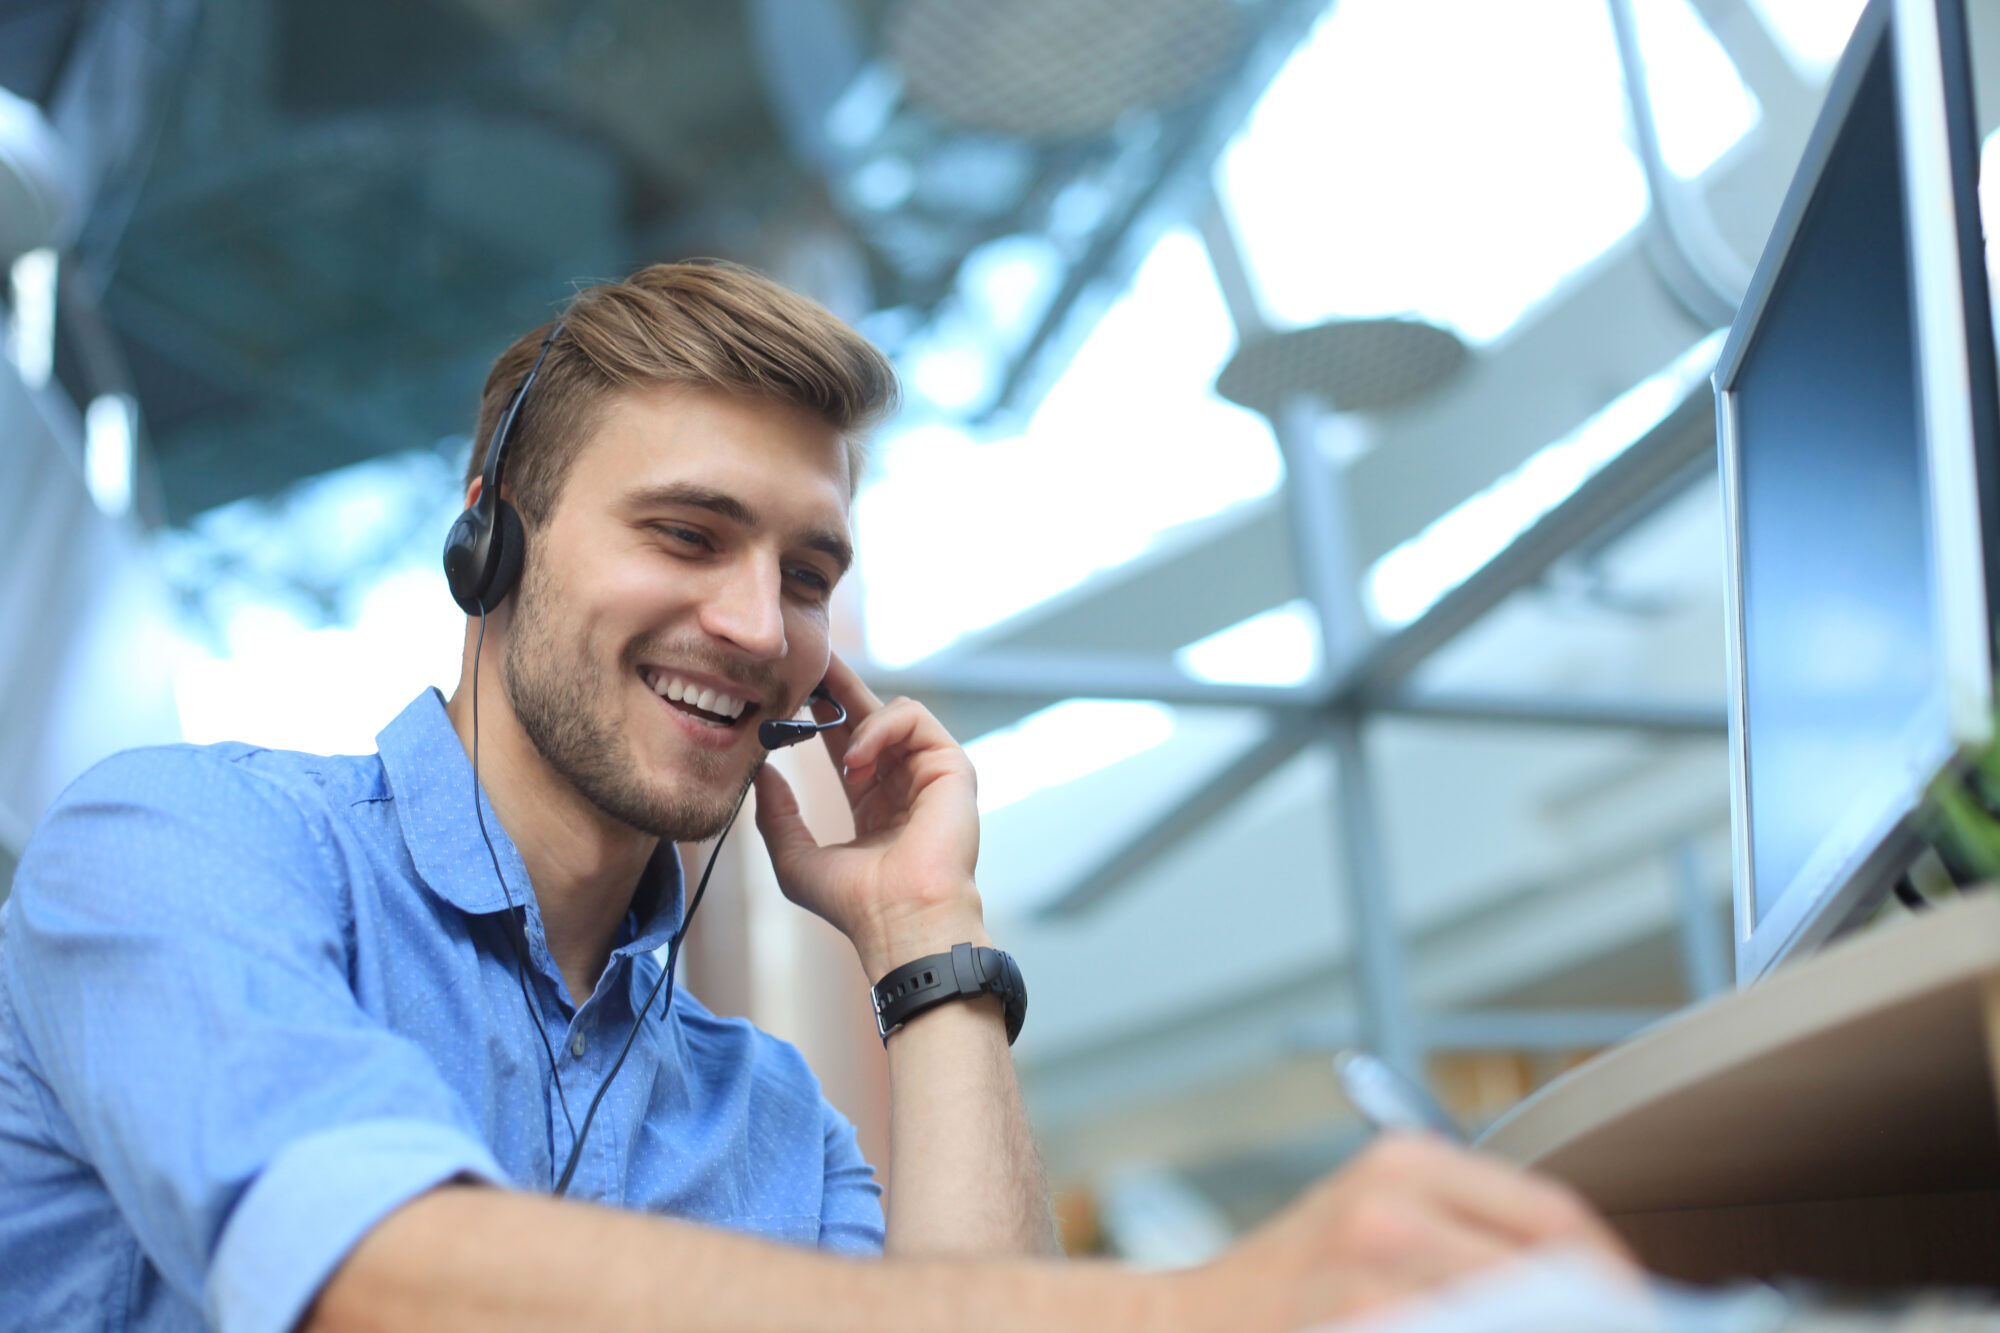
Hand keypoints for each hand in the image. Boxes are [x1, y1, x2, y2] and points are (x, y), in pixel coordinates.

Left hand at [753, 651, 985, 979]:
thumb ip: (776, 815)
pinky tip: (858, 759)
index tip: (789, 693)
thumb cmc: (854, 902)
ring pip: (894, 710)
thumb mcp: (795, 859)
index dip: (819, 713)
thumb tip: (761, 773)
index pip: (846, 740)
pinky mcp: (951, 765)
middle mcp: (904, 781)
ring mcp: (930, 772)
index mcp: (874, 801)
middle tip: (807, 662)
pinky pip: (914, 717)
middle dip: (838, 686)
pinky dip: (881, 728)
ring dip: (858, 723)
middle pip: (870, 713)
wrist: (900, 919)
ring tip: (842, 760)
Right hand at [1173, 1134, 1636, 1330]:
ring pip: (1509, 1319)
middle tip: (1622, 1329)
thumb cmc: (1288, 1290)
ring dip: (1542, 1331)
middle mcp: (1386, 1209)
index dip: (1615, 1281)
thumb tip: (1602, 1295)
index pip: (1556, 1220)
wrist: (1175, 1329)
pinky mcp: (1352, 1325)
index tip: (1640, 1313)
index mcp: (1406, 1164)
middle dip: (1590, 1322)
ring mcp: (1365, 1279)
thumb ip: (1473, 1241)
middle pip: (1547, 1282)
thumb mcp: (1375, 1224)